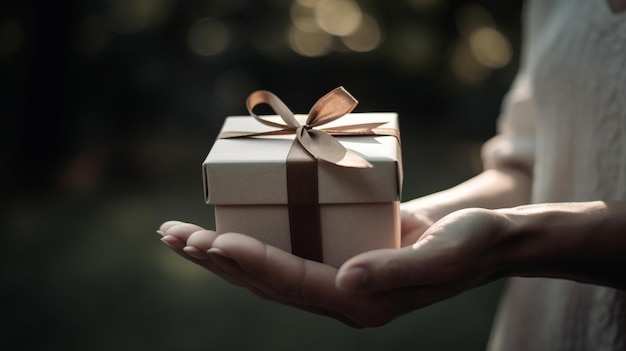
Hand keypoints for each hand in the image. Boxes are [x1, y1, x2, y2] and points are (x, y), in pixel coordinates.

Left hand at [158, 208, 508, 326]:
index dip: (256, 261)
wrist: (480, 241)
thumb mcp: (445, 253)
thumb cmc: (469, 243)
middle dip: (218, 260)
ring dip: (220, 255)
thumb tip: (347, 280)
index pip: (297, 282)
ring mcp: (335, 281)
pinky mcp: (334, 260)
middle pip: (266, 282)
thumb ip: (398, 270)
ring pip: (265, 272)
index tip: (216, 239)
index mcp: (364, 301)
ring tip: (178, 236)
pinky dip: (248, 242)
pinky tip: (220, 231)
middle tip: (173, 236)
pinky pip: (282, 255)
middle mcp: (342, 296)